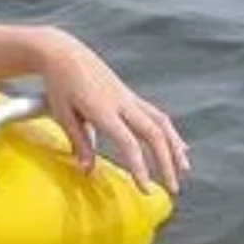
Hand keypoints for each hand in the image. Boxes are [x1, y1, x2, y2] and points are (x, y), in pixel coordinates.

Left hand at [36, 35, 189, 195]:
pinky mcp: (131, 96)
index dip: (139, 167)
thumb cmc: (60, 85)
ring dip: (175, 147)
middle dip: (166, 162)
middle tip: (172, 189)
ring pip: (161, 123)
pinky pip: (157, 115)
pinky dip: (170, 133)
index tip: (145, 189)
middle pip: (153, 134)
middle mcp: (122, 103)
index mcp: (103, 109)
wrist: (64, 54)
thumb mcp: (63, 115)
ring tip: (183, 171)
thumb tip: (88, 171)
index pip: (129, 142)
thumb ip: (79, 142)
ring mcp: (129, 98)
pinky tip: (179, 147)